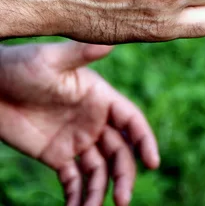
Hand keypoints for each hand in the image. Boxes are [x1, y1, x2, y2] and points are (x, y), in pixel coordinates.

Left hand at [0, 41, 158, 205]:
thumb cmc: (23, 65)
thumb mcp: (52, 60)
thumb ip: (81, 54)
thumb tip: (109, 43)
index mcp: (100, 97)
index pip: (131, 121)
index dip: (144, 140)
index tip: (153, 163)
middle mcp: (93, 120)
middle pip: (119, 151)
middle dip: (124, 175)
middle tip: (122, 200)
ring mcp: (76, 139)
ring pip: (99, 170)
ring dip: (101, 191)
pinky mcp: (56, 156)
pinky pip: (73, 181)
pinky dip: (77, 196)